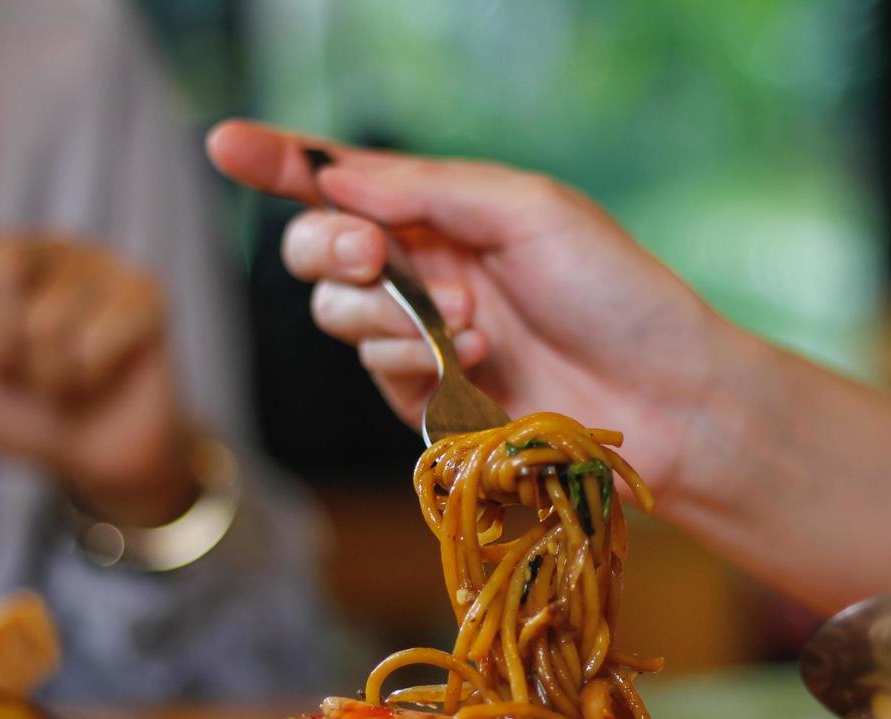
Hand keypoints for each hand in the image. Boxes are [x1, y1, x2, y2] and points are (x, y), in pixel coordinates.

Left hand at [0, 219, 197, 526]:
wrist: (101, 457)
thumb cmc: (28, 419)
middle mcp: (45, 248)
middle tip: (14, 378)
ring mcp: (99, 265)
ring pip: (49, 318)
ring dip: (46, 377)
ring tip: (61, 386)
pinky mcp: (145, 292)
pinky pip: (98, 338)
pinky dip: (88, 378)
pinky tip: (99, 380)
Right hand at [206, 123, 756, 503]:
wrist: (665, 396)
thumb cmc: (614, 290)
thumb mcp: (526, 210)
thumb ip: (427, 190)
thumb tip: (337, 177)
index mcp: (448, 211)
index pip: (347, 183)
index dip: (283, 164)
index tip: (225, 145)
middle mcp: (427, 270)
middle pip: (319, 250)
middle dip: (329, 247)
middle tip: (372, 256)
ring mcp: (425, 337)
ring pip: (337, 315)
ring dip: (385, 313)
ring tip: (467, 322)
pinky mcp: (429, 402)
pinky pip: (377, 373)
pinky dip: (411, 361)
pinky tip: (473, 360)